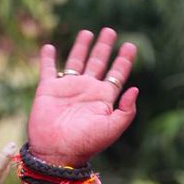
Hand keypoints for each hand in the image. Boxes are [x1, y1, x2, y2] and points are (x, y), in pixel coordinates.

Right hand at [28, 28, 138, 166]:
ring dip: (82, 47)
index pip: (116, 74)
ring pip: (76, 61)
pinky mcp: (48, 89)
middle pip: (98, 63)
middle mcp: (87, 90)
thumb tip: (136, 88)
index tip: (130, 46)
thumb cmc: (86, 143)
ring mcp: (68, 88)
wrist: (57, 152)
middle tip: (110, 31)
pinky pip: (48, 69)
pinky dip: (47, 58)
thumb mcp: (112, 128)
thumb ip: (126, 110)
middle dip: (104, 47)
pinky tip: (49, 47)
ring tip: (87, 32)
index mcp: (103, 98)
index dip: (124, 60)